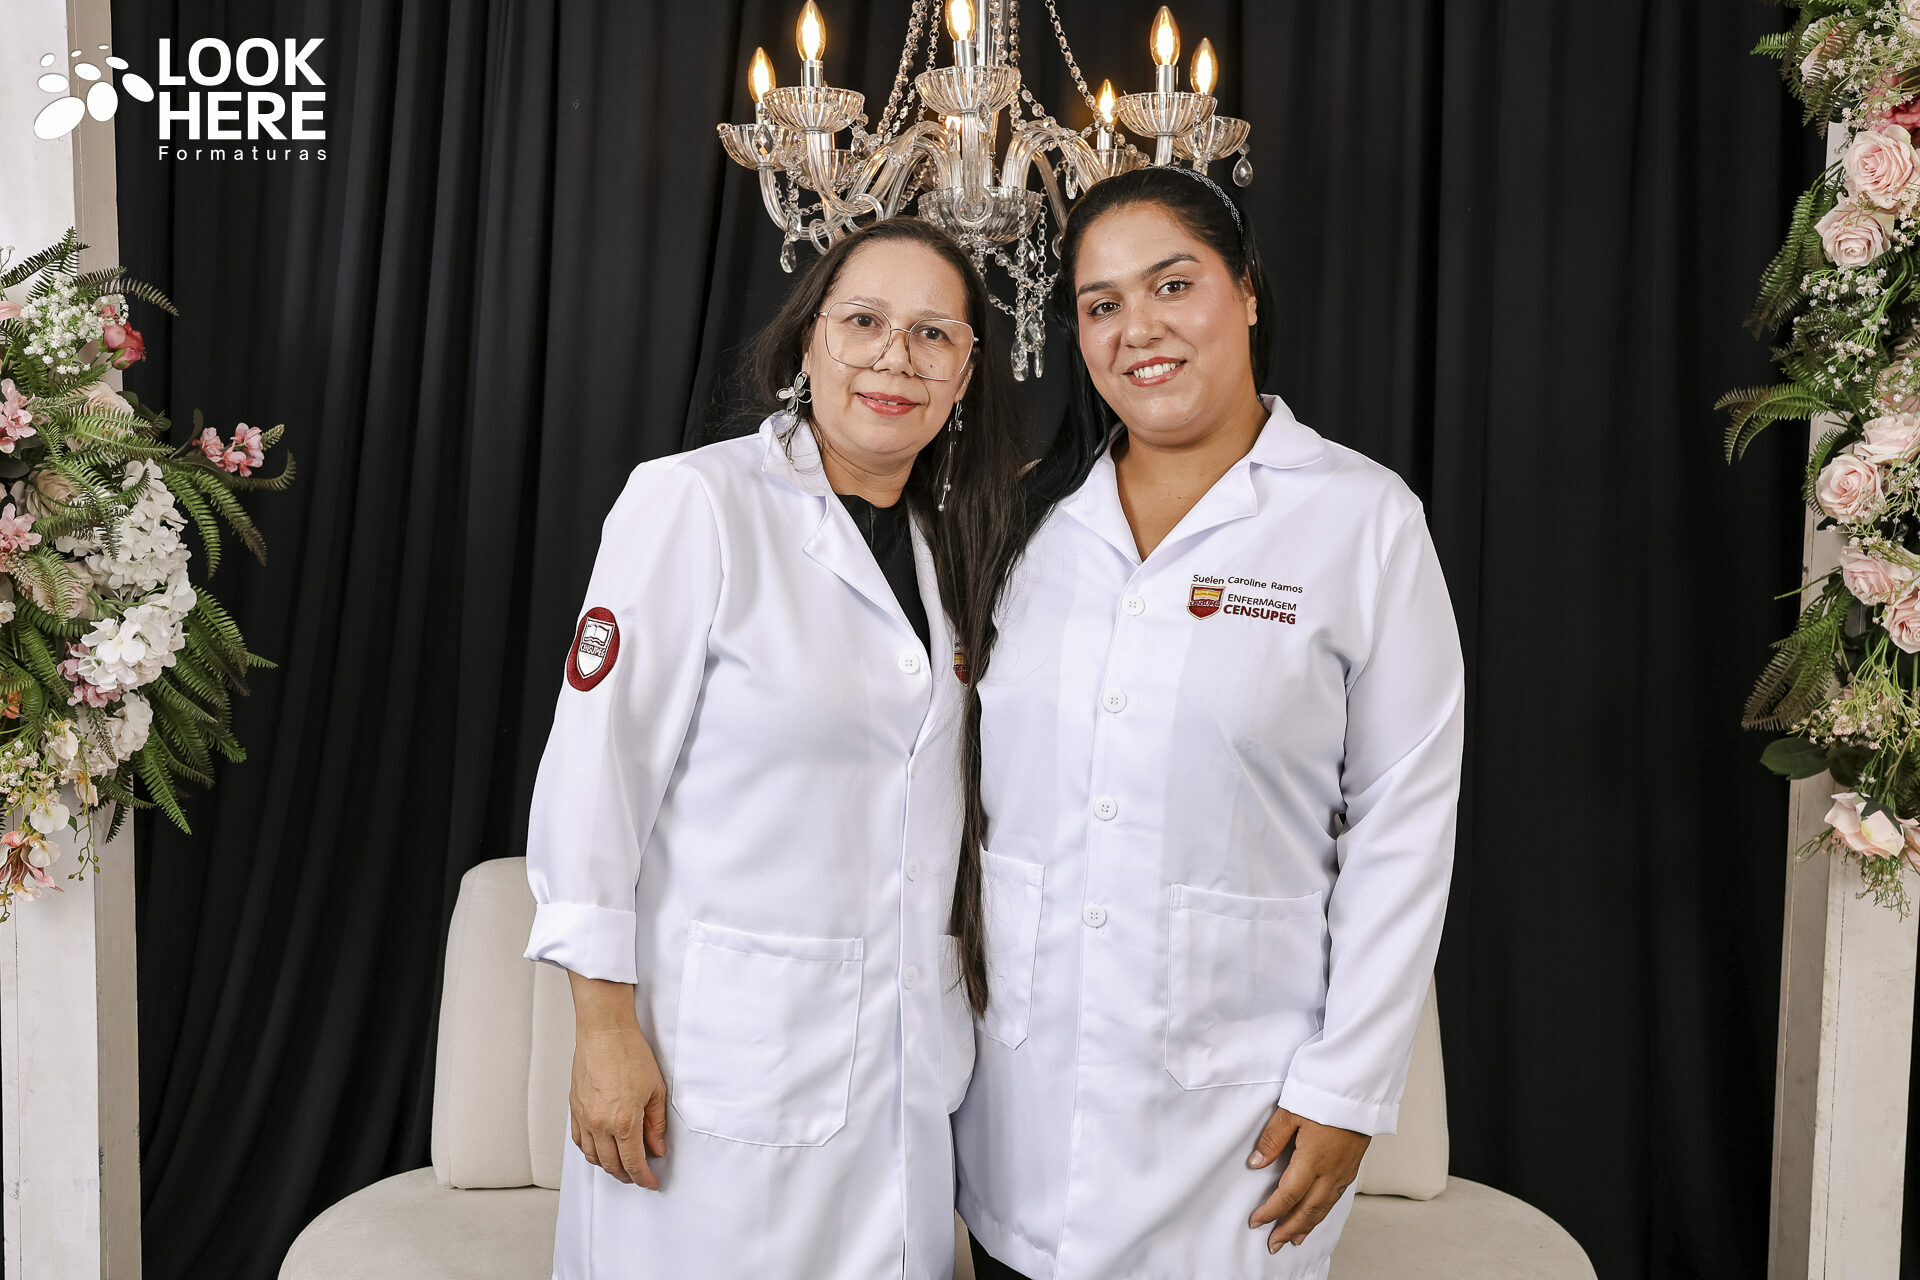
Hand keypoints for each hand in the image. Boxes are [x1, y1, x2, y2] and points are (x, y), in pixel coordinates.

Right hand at [566, 973, 668, 1189]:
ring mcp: (584, 1117)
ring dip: (608, 1165)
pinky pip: (579, 1140)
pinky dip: (591, 1150)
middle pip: (611, 1165)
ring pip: (593, 1156)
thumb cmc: (630, 1053)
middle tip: (639, 1175)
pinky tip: (600, 1148)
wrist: (604, 1031)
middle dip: (627, 1175)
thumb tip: (657, 1147)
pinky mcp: (574, 1108)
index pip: (633, 1163)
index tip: (651, 1183)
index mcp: (624, 1121)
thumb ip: (656, 1124)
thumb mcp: (656, 1090)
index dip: (643, 1178)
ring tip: (622, 1164)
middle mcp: (600, 1124)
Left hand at [1246, 1106, 1370, 1253]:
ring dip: (1307, 1225)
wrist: (1359, 1085)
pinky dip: (1323, 1212)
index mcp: (1312, 1159)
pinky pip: (1336, 1197)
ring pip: (1324, 1207)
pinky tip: (1317, 1214)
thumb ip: (1272, 1140)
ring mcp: (1344, 1171)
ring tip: (1294, 1238)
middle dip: (1289, 1229)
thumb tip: (1255, 1163)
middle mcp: (1331, 1171)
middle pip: (1308, 1209)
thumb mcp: (1290, 1111)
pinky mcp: (1352, 1166)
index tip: (1257, 1222)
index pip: (1288, 1195)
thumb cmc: (1325, 1094)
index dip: (1271, 1212)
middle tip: (1274, 1244)